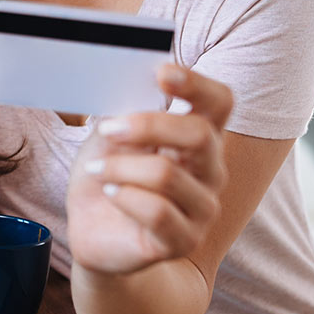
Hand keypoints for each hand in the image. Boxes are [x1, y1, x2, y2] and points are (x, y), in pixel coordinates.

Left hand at [66, 64, 232, 275]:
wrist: (94, 233)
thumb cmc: (106, 177)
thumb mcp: (107, 138)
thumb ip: (122, 115)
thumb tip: (126, 91)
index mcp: (197, 136)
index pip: (218, 103)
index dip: (196, 84)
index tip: (163, 72)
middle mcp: (209, 170)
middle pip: (199, 135)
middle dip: (148, 125)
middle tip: (107, 128)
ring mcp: (201, 208)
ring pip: (167, 174)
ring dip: (121, 167)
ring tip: (97, 170)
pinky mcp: (183, 240)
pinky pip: (158, 212)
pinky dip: (125, 197)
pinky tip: (109, 193)